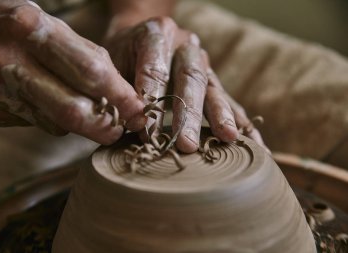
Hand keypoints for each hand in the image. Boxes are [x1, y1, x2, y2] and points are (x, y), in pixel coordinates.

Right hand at [0, 0, 146, 143]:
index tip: (139, 110)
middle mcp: (10, 62)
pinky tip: (53, 103)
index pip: (89, 72)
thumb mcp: (45, 21)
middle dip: (105, 126)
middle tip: (121, 129)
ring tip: (92, 114)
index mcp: (30, 29)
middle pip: (72, 110)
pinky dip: (55, 119)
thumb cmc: (9, 20)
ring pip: (56, 123)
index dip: (120, 96)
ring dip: (82, 123)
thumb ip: (81, 52)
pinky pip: (37, 122)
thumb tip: (115, 89)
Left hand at [105, 17, 268, 152]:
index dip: (152, 96)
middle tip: (187, 144)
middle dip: (189, 114)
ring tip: (228, 138)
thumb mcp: (113, 66)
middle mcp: (185, 45)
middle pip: (189, 79)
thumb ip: (122, 91)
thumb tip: (135, 126)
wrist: (140, 38)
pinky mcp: (212, 80)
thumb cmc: (123, 56)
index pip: (155, 67)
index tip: (146, 127)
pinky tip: (255, 142)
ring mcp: (202, 62)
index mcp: (157, 33)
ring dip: (220, 116)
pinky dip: (241, 123)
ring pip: (212, 89)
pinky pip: (229, 100)